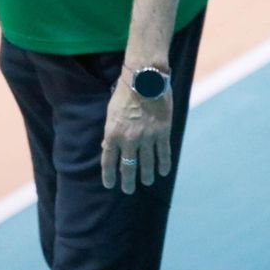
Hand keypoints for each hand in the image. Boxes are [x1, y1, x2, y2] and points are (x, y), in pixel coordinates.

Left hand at [100, 75, 172, 193]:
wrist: (145, 79)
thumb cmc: (124, 92)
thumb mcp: (110, 112)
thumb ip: (110, 132)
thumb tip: (105, 146)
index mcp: (113, 134)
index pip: (109, 161)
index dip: (109, 175)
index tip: (110, 184)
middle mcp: (129, 139)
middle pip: (128, 167)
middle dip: (128, 181)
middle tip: (128, 190)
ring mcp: (147, 138)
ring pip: (147, 164)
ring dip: (146, 175)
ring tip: (147, 182)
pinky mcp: (162, 133)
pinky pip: (163, 154)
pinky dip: (163, 165)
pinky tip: (163, 172)